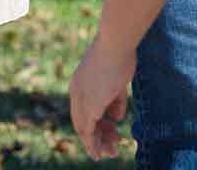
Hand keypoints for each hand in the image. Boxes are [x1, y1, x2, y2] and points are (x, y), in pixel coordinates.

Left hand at [69, 42, 133, 158]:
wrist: (116, 42)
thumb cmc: (120, 55)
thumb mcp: (117, 81)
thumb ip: (115, 100)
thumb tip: (115, 118)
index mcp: (80, 83)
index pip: (83, 109)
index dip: (96, 123)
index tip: (110, 130)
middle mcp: (76, 92)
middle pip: (83, 122)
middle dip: (98, 136)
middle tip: (113, 146)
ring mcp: (82, 98)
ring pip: (85, 129)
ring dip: (98, 144)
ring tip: (111, 153)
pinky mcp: (89, 104)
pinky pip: (88, 131)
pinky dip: (93, 144)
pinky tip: (100, 153)